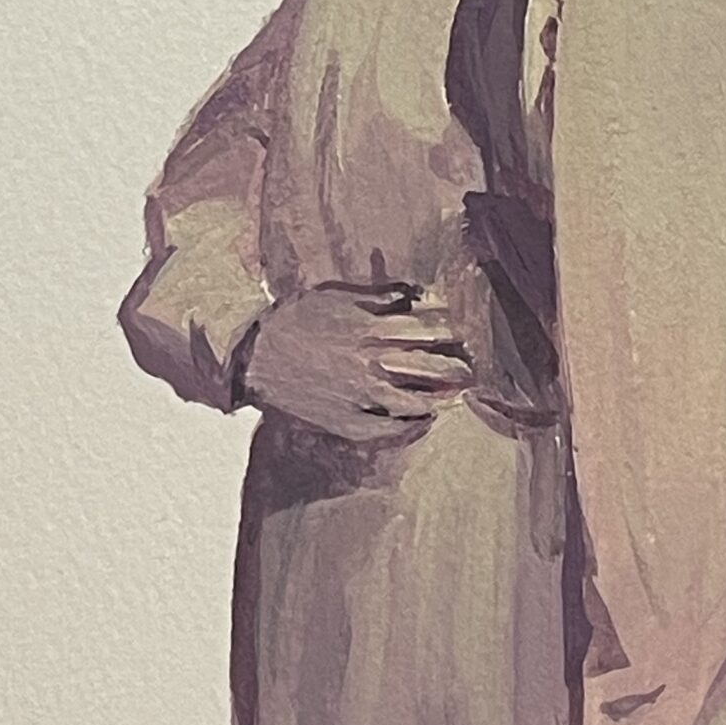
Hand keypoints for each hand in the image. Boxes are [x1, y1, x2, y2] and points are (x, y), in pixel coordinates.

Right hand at [241, 279, 472, 443]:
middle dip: (457, 366)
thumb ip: (376, 296)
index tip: (462, 329)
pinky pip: (387, 430)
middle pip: (430, 366)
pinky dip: (410, 426)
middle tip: (473, 367)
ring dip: (442, 399)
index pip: (427, 328)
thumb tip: (412, 294)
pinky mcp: (346, 422)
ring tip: (459, 396)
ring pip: (415, 401)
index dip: (451, 328)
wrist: (252, 355)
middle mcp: (370, 363)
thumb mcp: (335, 296)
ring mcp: (359, 397)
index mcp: (369, 329)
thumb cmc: (292, 318)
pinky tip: (424, 421)